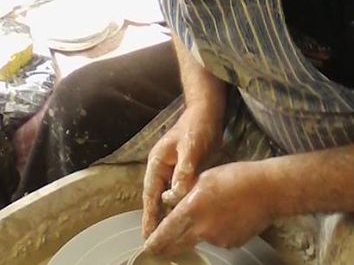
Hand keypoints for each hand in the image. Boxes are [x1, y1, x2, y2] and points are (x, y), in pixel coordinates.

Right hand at [142, 105, 222, 238]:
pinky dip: (180, 205)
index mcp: (157, 162)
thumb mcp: (191, 148)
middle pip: (156, 198)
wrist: (207, 111)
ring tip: (167, 236)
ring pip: (167, 197)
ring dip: (167, 213)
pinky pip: (180, 192)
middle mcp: (162, 168)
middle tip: (154, 241)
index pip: (150, 193)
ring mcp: (173, 170)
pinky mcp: (185, 171)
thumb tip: (177, 194)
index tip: (146, 233)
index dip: (149, 214)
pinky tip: (185, 217)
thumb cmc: (197, 127)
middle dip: (155, 218)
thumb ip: (185, 170)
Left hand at [144, 161, 272, 255]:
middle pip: (177, 245)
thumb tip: (170, 201)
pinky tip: (225, 217)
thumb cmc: (236, 178)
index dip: (154, 242)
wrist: (268, 190)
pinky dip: (214, 232)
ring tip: (210, 213)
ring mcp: (217, 239)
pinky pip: (215, 240)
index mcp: (193, 209)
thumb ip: (184, 193)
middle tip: (157, 249)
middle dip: (165, 248)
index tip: (147, 247)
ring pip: (198, 240)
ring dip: (194, 234)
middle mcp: (202, 229)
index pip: (166, 232)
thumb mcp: (204, 177)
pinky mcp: (231, 244)